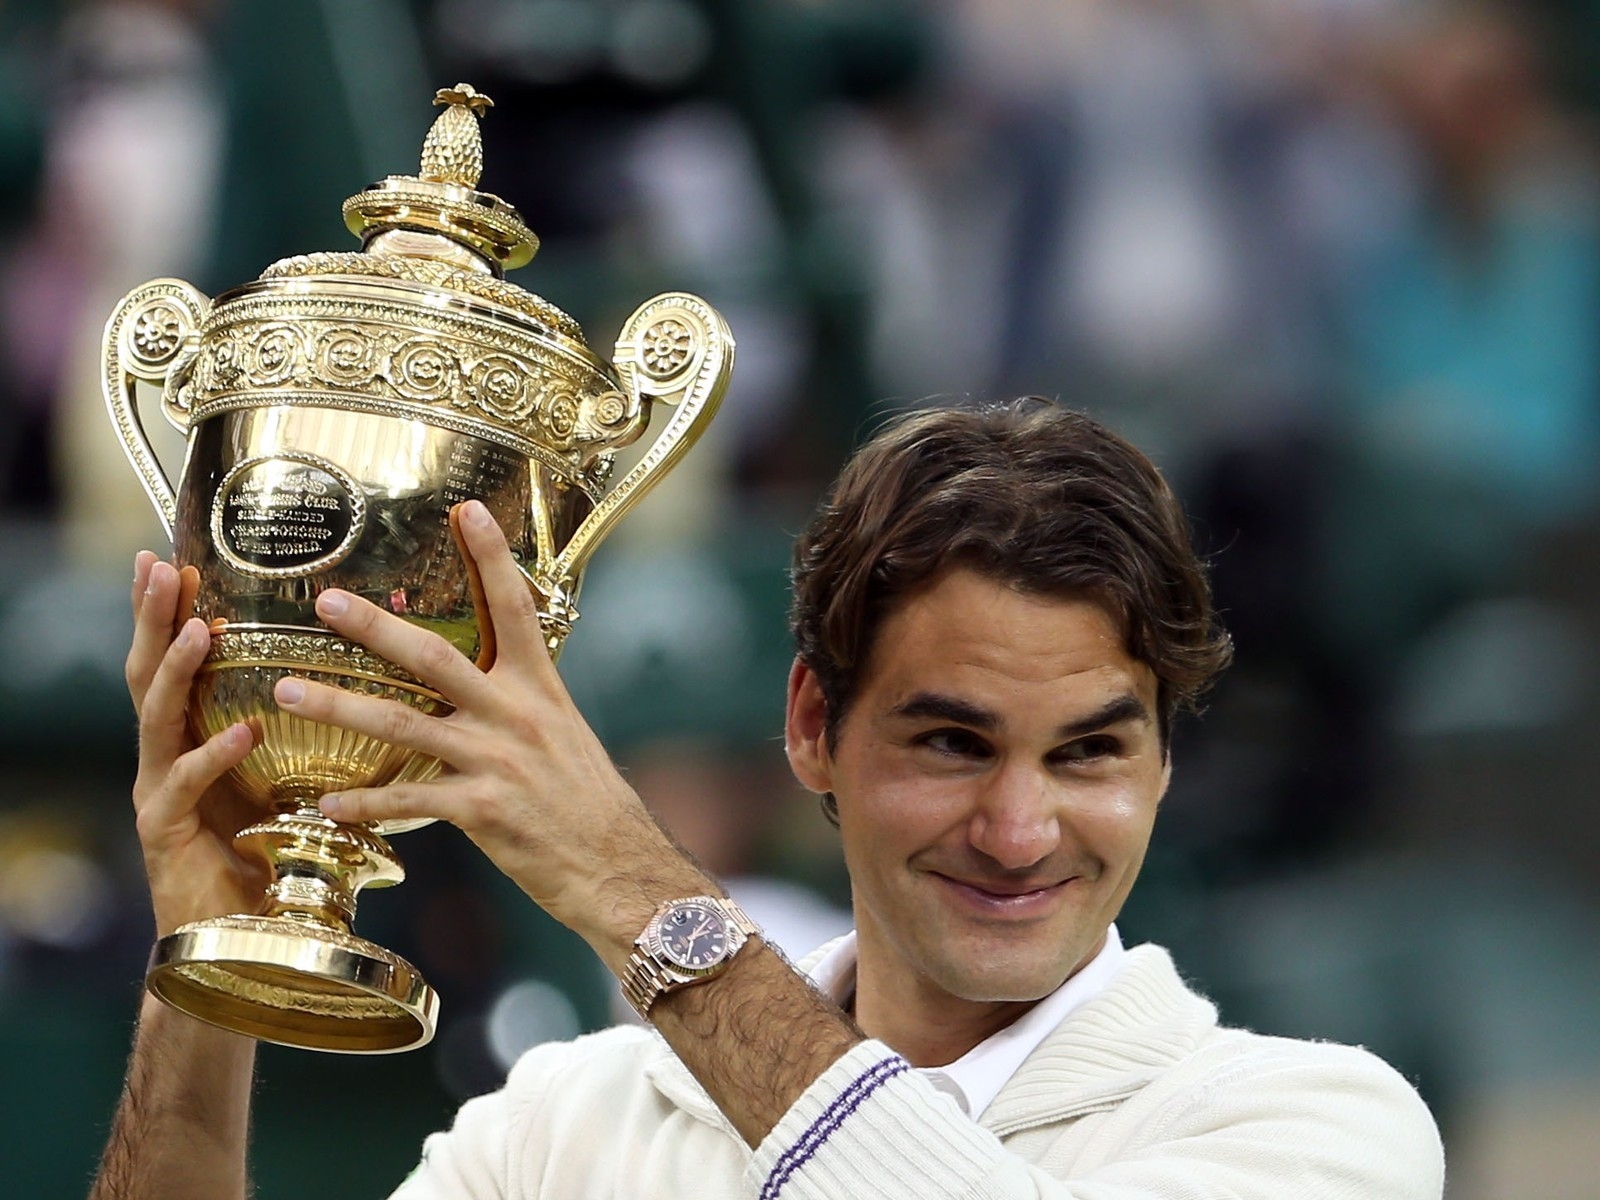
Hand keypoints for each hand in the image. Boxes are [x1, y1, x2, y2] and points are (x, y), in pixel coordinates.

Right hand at [128, 554, 268, 936]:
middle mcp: (168, 759)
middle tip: (158, 566)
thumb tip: (367, 685)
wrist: (244, 941)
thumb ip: (306, 738)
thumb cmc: (273, 858)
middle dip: (154, 619)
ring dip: (177, 670)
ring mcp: (160, 795)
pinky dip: (213, 756)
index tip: (180, 558)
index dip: (176, 612)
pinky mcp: (167, 835)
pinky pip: (186, 787)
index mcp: (195, 740)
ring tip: (199, 628)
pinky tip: (240, 732)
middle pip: (151, 674)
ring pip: (156, 719)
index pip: (180, 664)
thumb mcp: (290, 783)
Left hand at [271, 501, 708, 964]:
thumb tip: (485, 679)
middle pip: (434, 658)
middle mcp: (516, 715)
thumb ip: (521, 704)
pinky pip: (409, 801)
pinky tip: (325, 800)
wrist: (619, 867)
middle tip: (326, 600)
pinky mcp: (482, 811)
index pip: (515, 607)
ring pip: (402, 723)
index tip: (467, 508)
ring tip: (289, 693)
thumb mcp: (564, 735)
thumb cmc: (589, 804)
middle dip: (376, 627)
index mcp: (540, 688)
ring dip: (339, 706)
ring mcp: (496, 761)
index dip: (491, 557)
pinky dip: (365, 803)